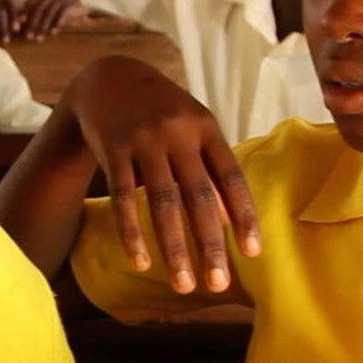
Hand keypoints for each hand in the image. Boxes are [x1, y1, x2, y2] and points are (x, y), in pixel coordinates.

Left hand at [18, 0, 86, 40]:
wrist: (81, 6)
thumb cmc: (61, 10)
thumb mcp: (48, 10)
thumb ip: (37, 15)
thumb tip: (21, 27)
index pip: (29, 3)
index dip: (23, 13)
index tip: (18, 25)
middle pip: (38, 10)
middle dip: (32, 24)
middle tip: (28, 37)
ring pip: (48, 13)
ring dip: (43, 27)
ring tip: (39, 39)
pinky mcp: (70, 4)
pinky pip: (62, 14)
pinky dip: (57, 23)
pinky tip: (53, 33)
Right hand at [63, 56, 260, 293]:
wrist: (110, 78)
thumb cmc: (163, 111)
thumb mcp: (195, 127)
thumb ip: (213, 168)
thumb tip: (232, 221)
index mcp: (205, 127)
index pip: (231, 177)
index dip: (244, 215)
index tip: (252, 253)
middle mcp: (177, 133)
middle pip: (198, 196)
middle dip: (210, 244)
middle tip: (218, 284)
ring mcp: (144, 140)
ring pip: (162, 202)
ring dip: (174, 248)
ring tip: (183, 285)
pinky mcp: (113, 149)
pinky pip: (123, 198)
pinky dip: (132, 233)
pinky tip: (140, 262)